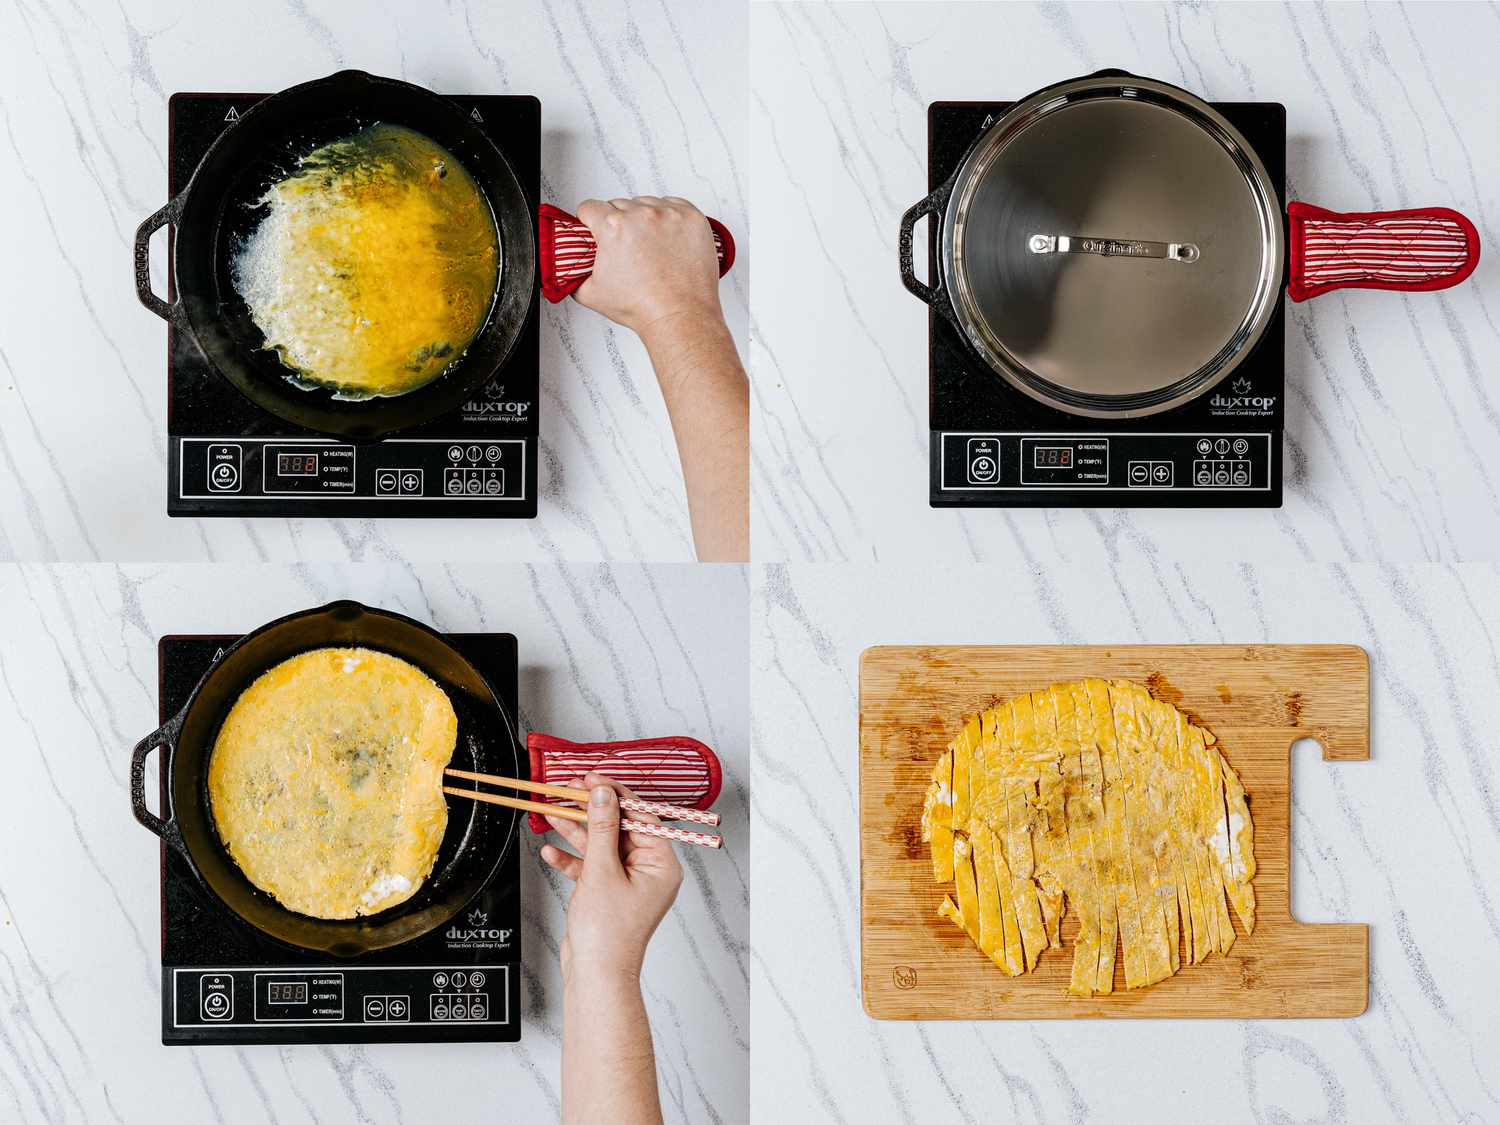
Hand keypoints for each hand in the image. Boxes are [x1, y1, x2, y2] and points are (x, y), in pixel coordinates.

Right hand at [541, 773, 683, 981]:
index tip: (593, 779)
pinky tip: (552, 850)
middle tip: (569, 791)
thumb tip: (604, 795)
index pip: (640, 816)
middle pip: (618, 828)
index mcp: (661, 864)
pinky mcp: (608, 893)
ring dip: (577, 830)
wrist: (595, 976)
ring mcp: (628, 882)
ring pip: (601, 845)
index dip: (615, 794)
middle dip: (591, 810)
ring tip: (554, 812)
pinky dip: (572, 858)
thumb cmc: (608, 936)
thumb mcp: (602, 871)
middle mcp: (648, 871)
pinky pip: (591, 866)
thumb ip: (601, 828)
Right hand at [572, 196, 722, 339]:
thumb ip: (575, 274)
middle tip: (626, 248)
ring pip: (647, 203)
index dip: (589, 222)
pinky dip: (670, 218)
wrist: (679, 316)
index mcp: (614, 228)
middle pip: (619, 205)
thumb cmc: (644, 306)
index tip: (595, 229)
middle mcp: (642, 216)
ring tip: (649, 246)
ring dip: (644, 219)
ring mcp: (670, 215)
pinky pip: (674, 204)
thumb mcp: (591, 294)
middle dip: (618, 224)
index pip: (590, 207)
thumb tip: (571, 268)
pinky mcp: (692, 219)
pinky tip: (667, 239)